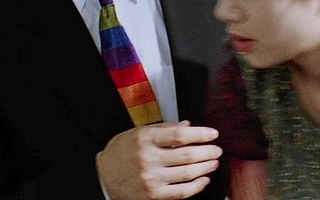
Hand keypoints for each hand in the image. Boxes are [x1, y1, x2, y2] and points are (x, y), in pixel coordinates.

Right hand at [97, 120, 221, 199]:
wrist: (103, 176)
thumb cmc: (122, 151)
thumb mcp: (139, 132)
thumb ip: (164, 128)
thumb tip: (188, 126)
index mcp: (146, 138)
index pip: (180, 135)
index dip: (200, 134)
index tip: (212, 133)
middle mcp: (148, 158)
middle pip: (186, 155)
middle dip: (207, 152)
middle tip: (217, 149)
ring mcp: (151, 179)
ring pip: (187, 173)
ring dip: (205, 167)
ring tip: (214, 162)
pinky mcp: (153, 195)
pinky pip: (181, 192)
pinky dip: (196, 186)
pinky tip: (203, 180)